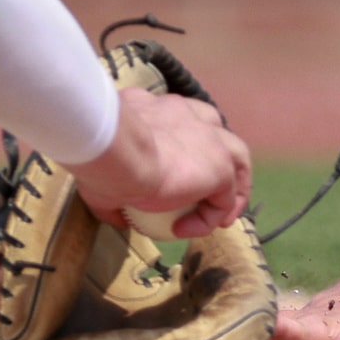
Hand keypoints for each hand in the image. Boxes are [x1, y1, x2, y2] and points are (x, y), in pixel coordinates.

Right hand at [66, 86, 251, 238]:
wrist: (115, 150)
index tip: (168, 178)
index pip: (185, 121)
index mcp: (162, 109)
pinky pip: (224, 198)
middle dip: (221, 160)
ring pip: (237, 158)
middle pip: (219, 134)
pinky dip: (210, 216)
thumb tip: (117, 215)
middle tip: (208, 194)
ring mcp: (211, 139)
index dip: (185, 148)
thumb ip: (115, 191)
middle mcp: (190, 116)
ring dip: (234, 186)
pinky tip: (186, 230)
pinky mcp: (220, 166)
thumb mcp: (102, 171)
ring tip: (220, 216)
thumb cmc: (102, 155)